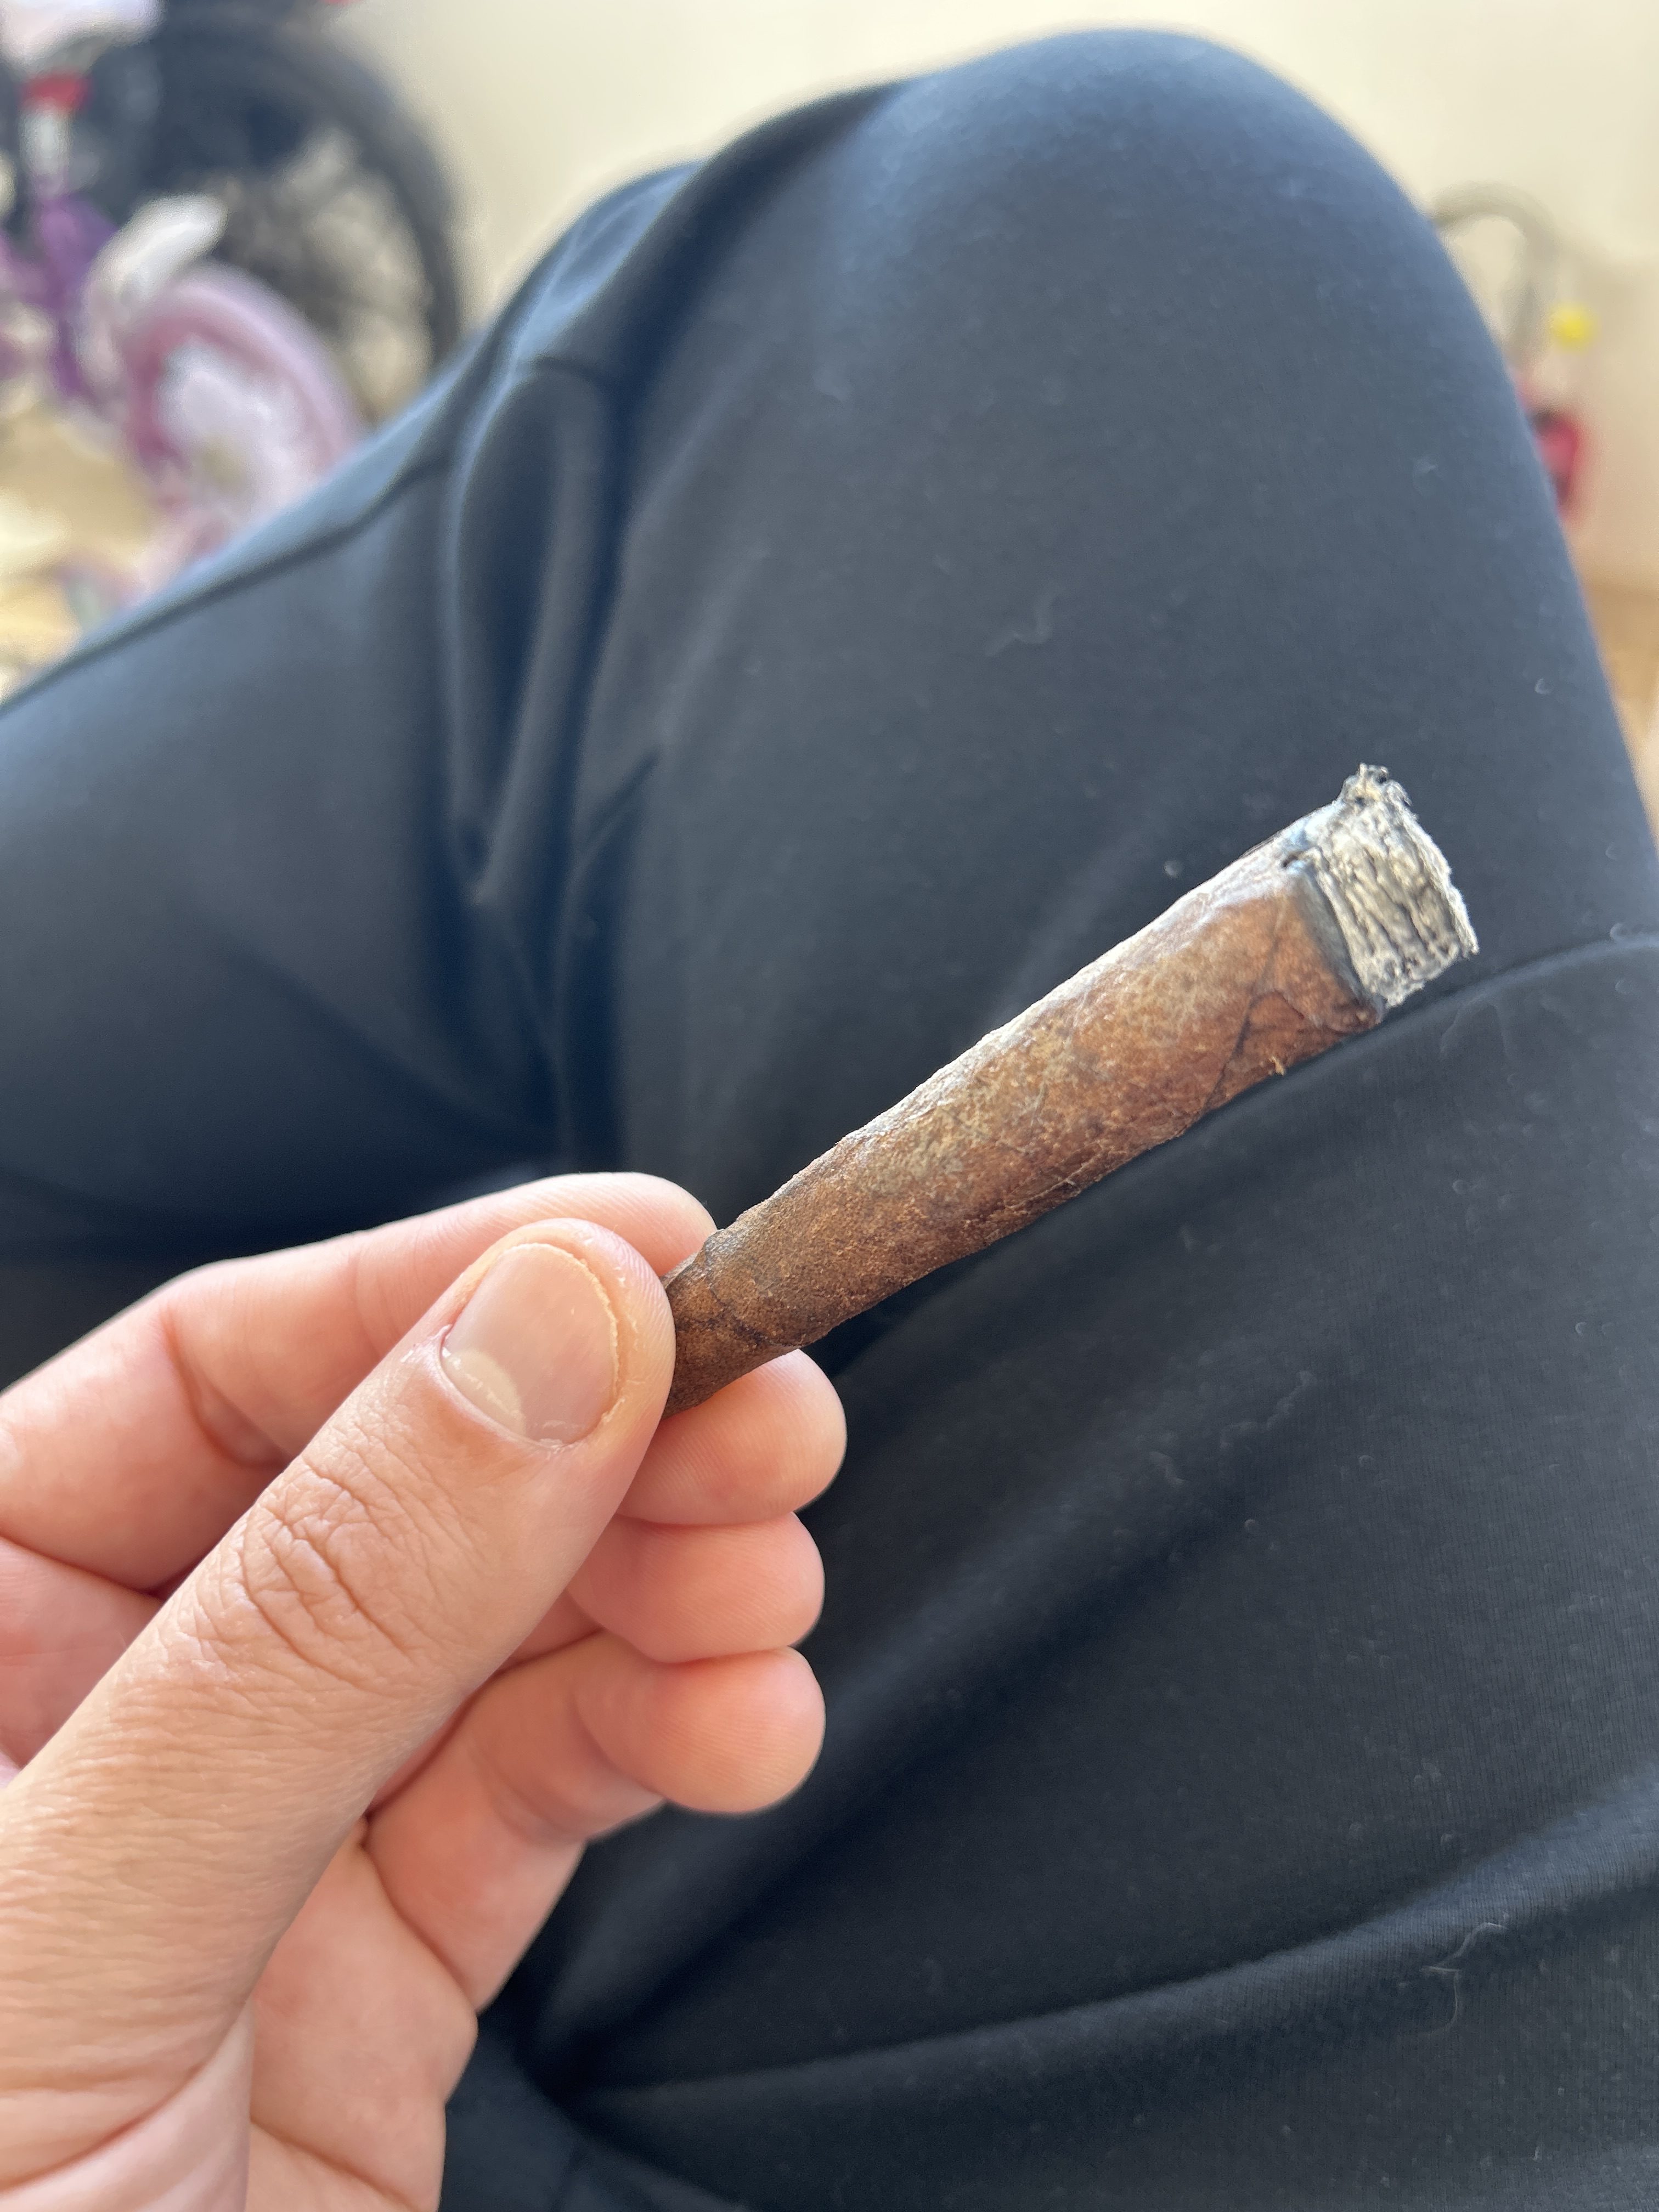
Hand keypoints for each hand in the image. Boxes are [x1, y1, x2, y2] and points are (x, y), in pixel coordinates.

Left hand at [0, 1174, 841, 2208]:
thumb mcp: (79, 1925)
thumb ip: (319, 1621)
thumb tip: (548, 1330)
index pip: (219, 1374)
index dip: (442, 1289)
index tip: (651, 1257)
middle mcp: (96, 1713)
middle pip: (392, 1484)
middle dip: (596, 1441)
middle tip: (774, 1419)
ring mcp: (244, 1845)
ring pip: (494, 1635)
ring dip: (660, 1587)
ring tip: (776, 1586)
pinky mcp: (365, 1980)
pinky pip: (536, 1795)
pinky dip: (657, 1738)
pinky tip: (744, 1717)